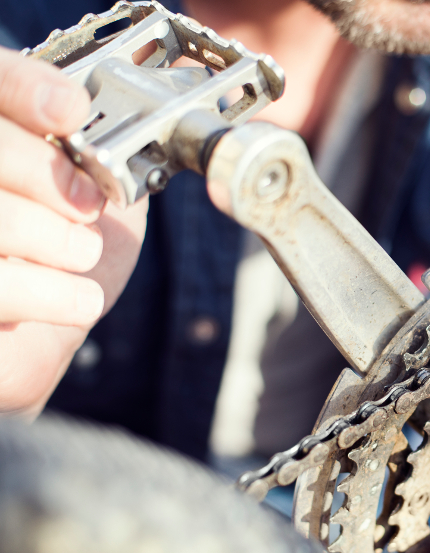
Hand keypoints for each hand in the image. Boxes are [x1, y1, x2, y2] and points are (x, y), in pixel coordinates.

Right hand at [0, 47, 147, 414]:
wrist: (33, 344)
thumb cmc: (63, 263)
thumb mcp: (101, 197)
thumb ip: (112, 151)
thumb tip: (158, 101)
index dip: (25, 87)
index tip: (72, 109)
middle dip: (44, 172)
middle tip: (87, 209)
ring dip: (48, 236)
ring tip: (82, 255)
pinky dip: (46, 292)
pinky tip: (80, 299)